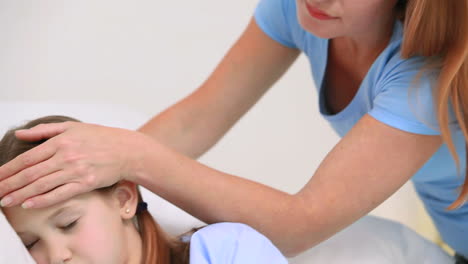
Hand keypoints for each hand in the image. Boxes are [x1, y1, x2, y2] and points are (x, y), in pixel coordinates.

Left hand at [0, 121, 145, 208]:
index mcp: (61, 141)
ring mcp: (76, 171)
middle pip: (32, 173)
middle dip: (10, 184)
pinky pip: (60, 194)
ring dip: (21, 194)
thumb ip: (44, 130)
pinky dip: (43, 200)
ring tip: (6, 200)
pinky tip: (29, 204)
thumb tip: (20, 133)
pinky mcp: (86, 183)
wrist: (127, 150)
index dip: (9, 169)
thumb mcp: (73, 127)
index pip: (29, 158)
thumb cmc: (102, 138)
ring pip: (42, 185)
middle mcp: (67, 156)